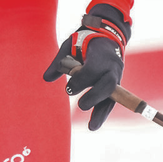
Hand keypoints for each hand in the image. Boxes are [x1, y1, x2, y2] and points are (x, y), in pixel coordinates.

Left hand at [43, 3, 129, 130]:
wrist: (106, 35)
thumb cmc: (84, 40)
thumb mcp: (69, 45)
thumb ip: (59, 62)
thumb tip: (46, 78)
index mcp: (100, 54)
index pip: (93, 69)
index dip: (81, 80)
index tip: (69, 88)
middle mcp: (112, 66)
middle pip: (108, 84)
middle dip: (95, 96)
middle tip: (80, 105)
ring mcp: (116, 76)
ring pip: (113, 96)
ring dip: (102, 112)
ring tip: (91, 127)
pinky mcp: (116, 84)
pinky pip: (112, 100)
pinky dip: (103, 112)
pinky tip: (94, 125)